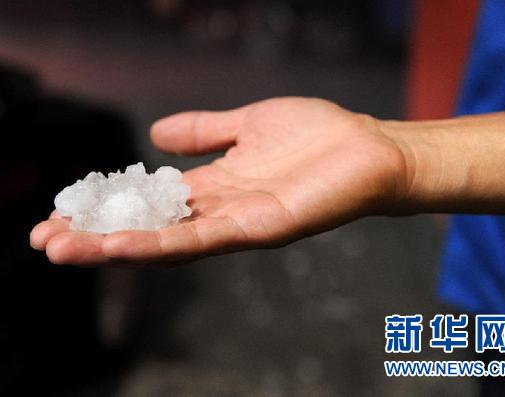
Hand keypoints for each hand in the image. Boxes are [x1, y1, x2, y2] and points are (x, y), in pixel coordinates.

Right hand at [30, 97, 407, 265]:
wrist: (367, 147)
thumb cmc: (315, 135)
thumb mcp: (246, 123)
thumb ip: (204, 131)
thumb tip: (156, 135)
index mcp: (215, 183)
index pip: (149, 201)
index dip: (108, 207)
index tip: (63, 210)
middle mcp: (220, 209)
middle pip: (150, 225)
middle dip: (97, 234)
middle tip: (45, 240)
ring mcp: (239, 222)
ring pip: (167, 239)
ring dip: (115, 245)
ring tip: (65, 248)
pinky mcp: (261, 228)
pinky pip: (204, 238)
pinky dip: (161, 243)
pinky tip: (121, 243)